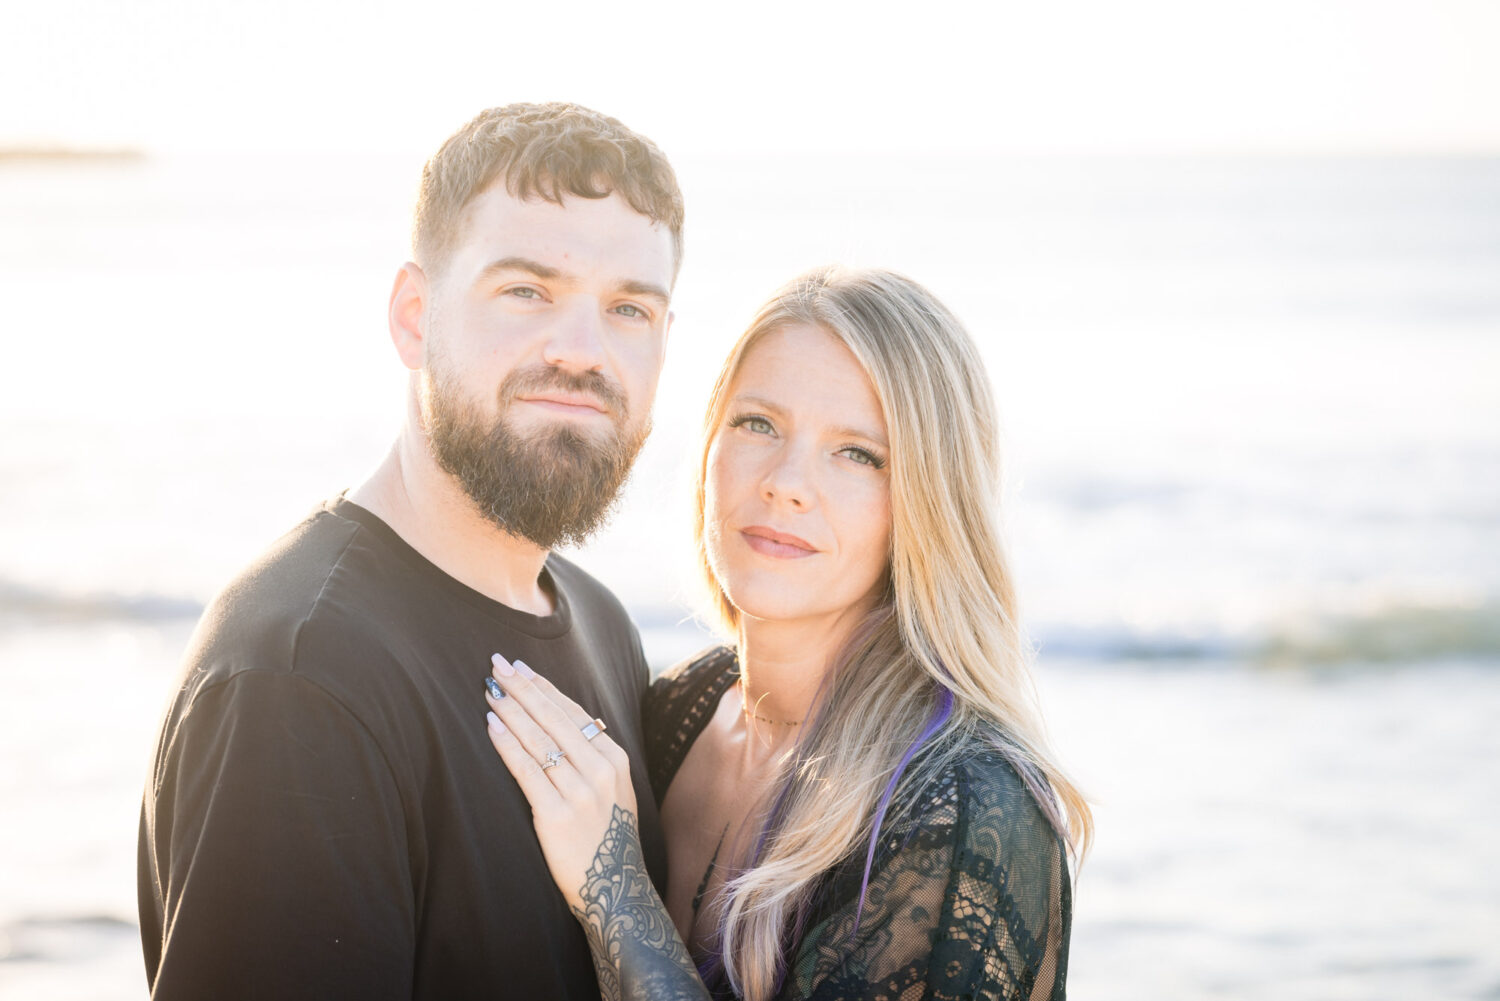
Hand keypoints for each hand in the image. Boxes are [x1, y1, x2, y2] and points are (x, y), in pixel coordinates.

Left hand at [483, 653, 637, 910]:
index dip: (544, 687)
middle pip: (554, 718)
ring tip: (489, 689)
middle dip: (522, 688)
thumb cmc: (607, 838)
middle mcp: (600, 770)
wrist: (615, 888)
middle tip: (497, 664)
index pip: (574, 712)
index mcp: (615, 759)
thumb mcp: (615, 790)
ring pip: (539, 739)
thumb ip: (596, 756)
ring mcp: (580, 792)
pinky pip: (527, 769)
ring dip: (511, 709)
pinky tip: (492, 724)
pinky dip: (507, 743)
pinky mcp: (557, 814)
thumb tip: (577, 718)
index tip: (521, 667)